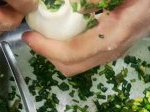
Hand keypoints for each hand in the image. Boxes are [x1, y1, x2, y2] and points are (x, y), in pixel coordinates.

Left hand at [23, 0, 149, 75]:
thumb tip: (74, 4)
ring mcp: (120, 48)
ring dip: (59, 50)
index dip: (46, 48)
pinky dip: (72, 44)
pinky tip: (68, 26)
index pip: (73, 54)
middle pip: (73, 66)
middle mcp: (117, 47)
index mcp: (116, 34)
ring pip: (81, 62)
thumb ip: (96, 0)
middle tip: (35, 33)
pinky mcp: (121, 43)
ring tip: (47, 30)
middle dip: (49, 54)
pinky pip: (90, 52)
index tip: (29, 35)